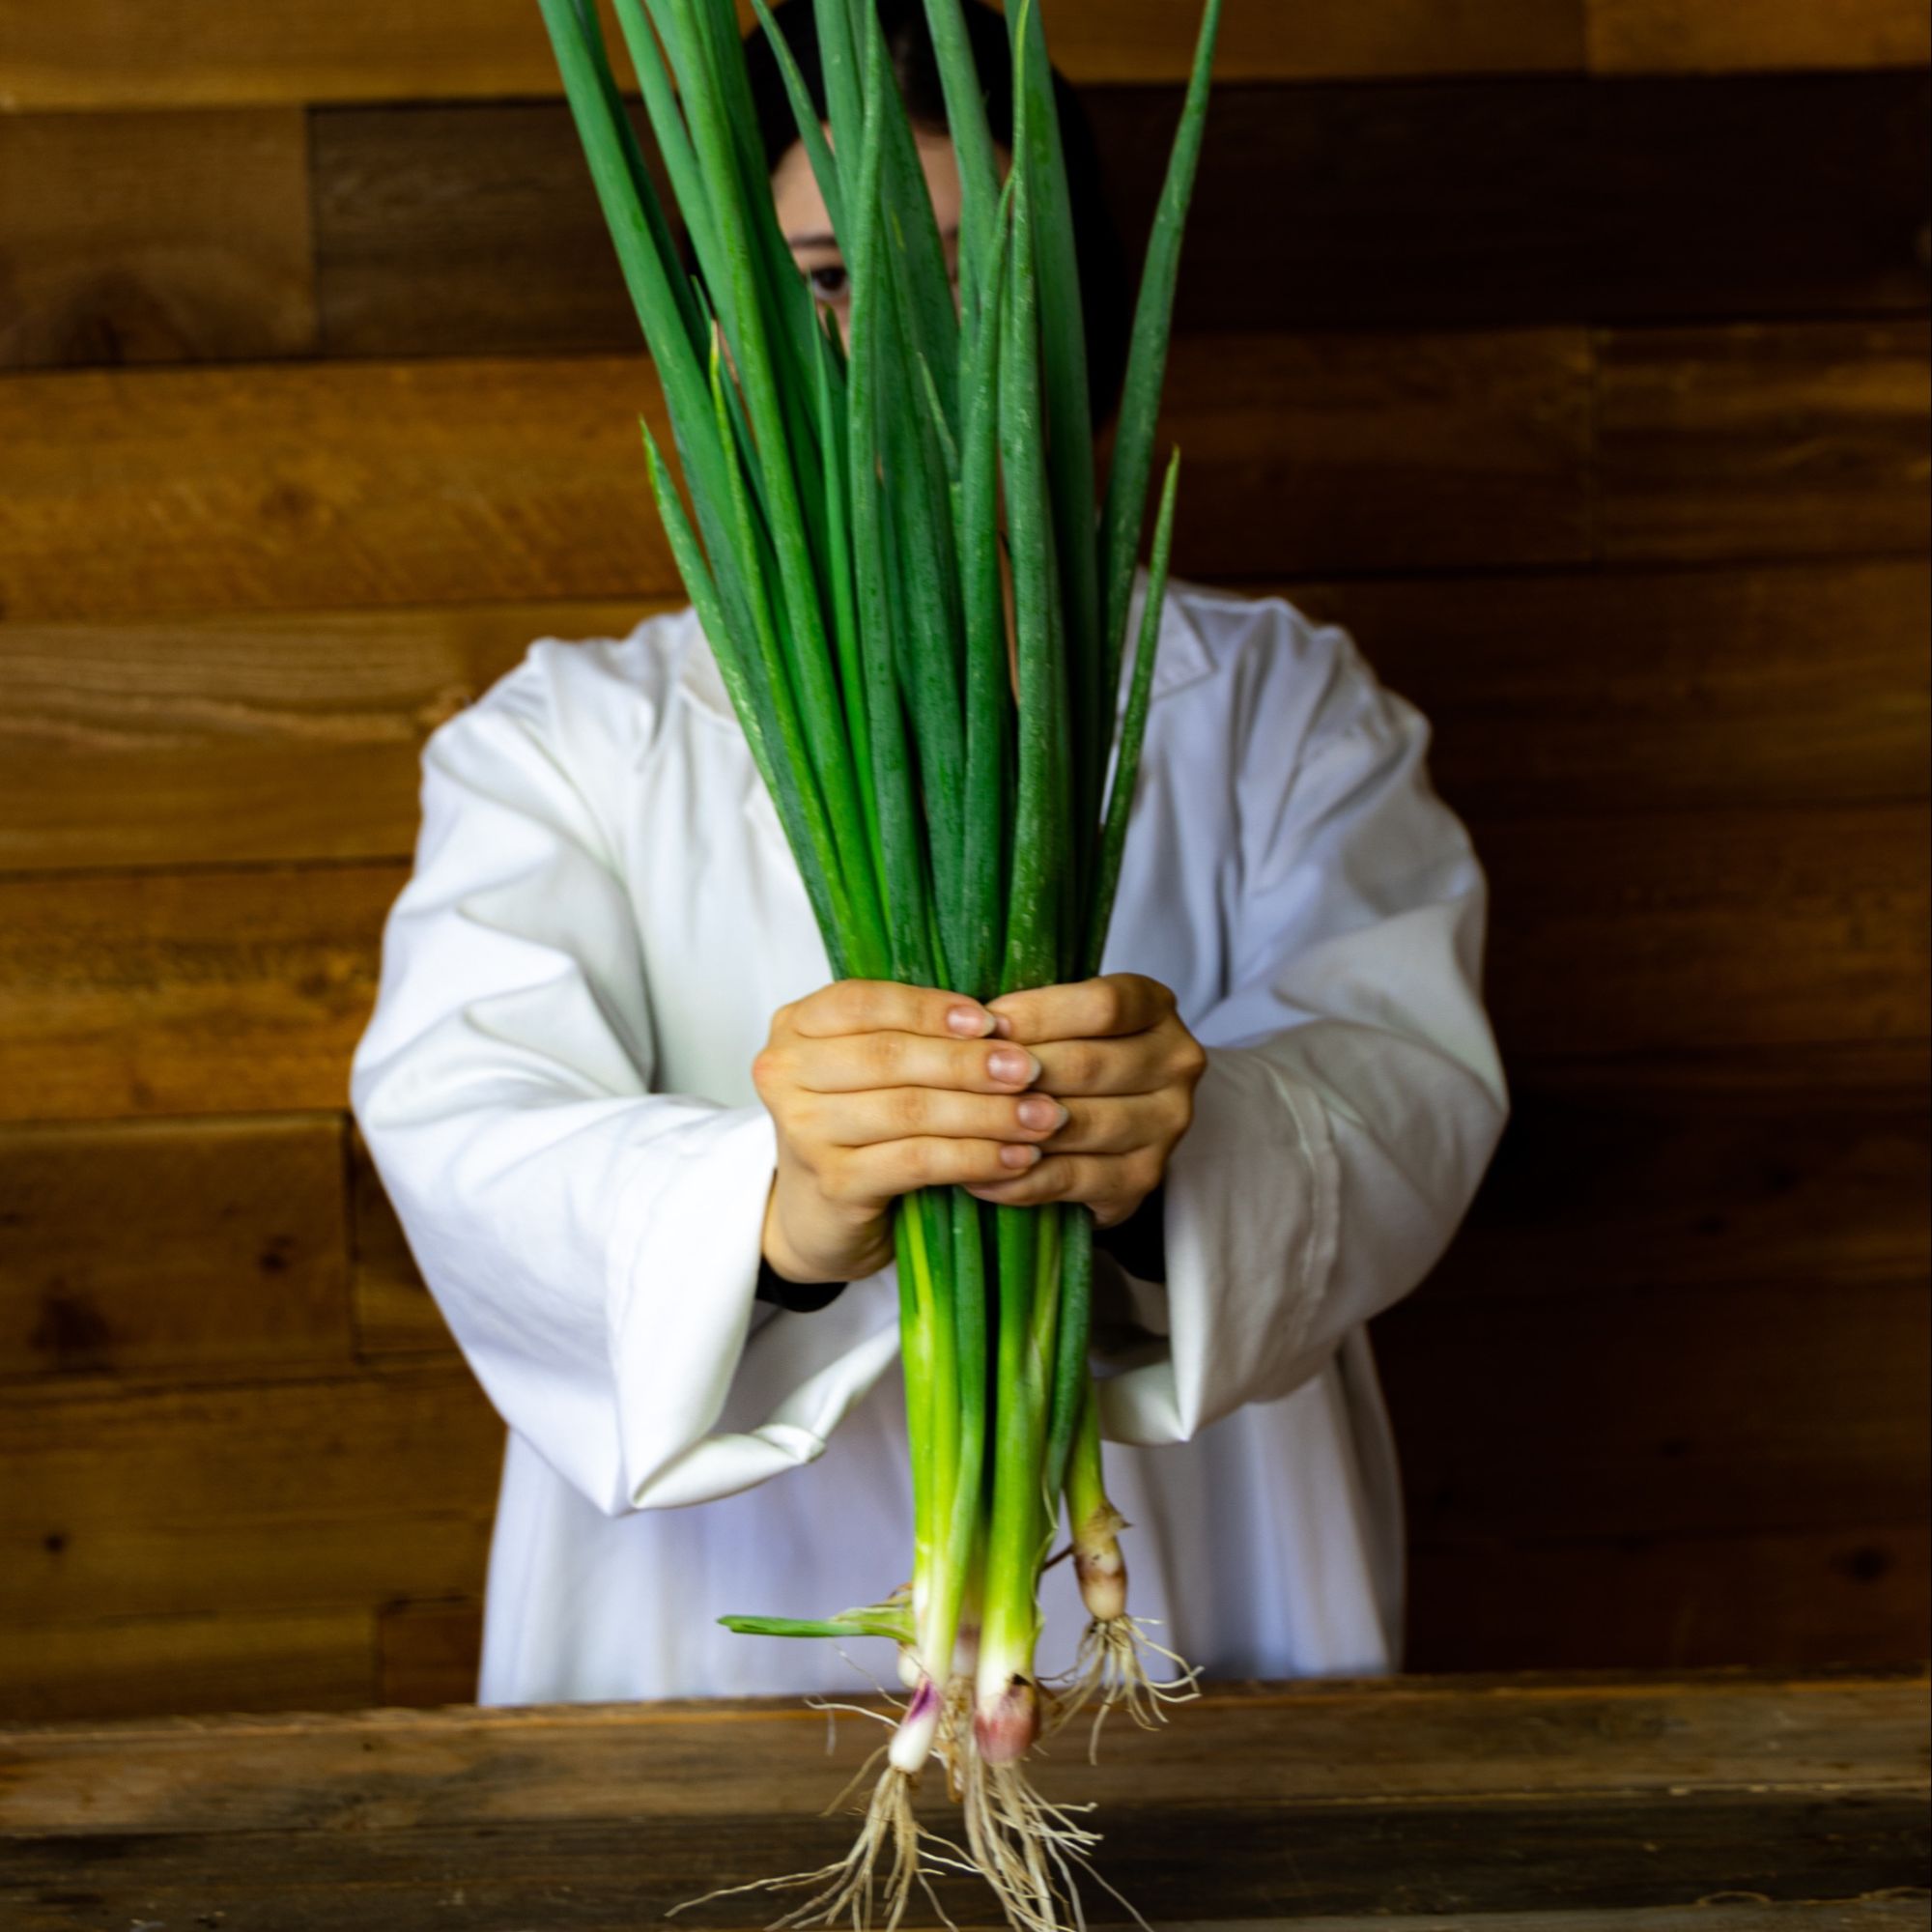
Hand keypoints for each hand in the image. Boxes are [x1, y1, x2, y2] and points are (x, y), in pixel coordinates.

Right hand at [752, 980, 1068, 1283]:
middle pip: (890, 1056)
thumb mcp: (869, 1068)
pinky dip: (974, 1157)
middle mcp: (785, 1073)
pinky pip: (917, 1162)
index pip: (864, 1003)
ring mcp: (803, 1131)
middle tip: (1031, 1070)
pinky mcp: (832, 1183)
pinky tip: (1015, 1158)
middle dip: (970, 1064)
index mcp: (796, 1026)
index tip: (993, 1021)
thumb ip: (913, 1035)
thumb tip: (1002, 1026)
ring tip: (1040, 1117)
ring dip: (986, 1113)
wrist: (818, 1216)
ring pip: (910, 1110)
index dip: (931, 1009)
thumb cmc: (858, 1126)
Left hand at [965, 974, 1206, 1227]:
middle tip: (960, 1078)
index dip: (1039, 1014)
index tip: (986, 1024)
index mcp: (1157, 1008)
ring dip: (1013, 1126)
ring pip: (1079, 1124)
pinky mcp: (1142, 1178)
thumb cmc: (1068, 1053)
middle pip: (1088, 1065)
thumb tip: (967, 1024)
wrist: (1108, 1123)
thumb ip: (1030, 1015)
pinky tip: (976, 1171)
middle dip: (1016, 1072)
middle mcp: (1176, 1063)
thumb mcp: (1060, 1017)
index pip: (1103, 1005)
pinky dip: (1017, 1177)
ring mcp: (1166, 1125)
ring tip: (959, 1123)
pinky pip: (1071, 1178)